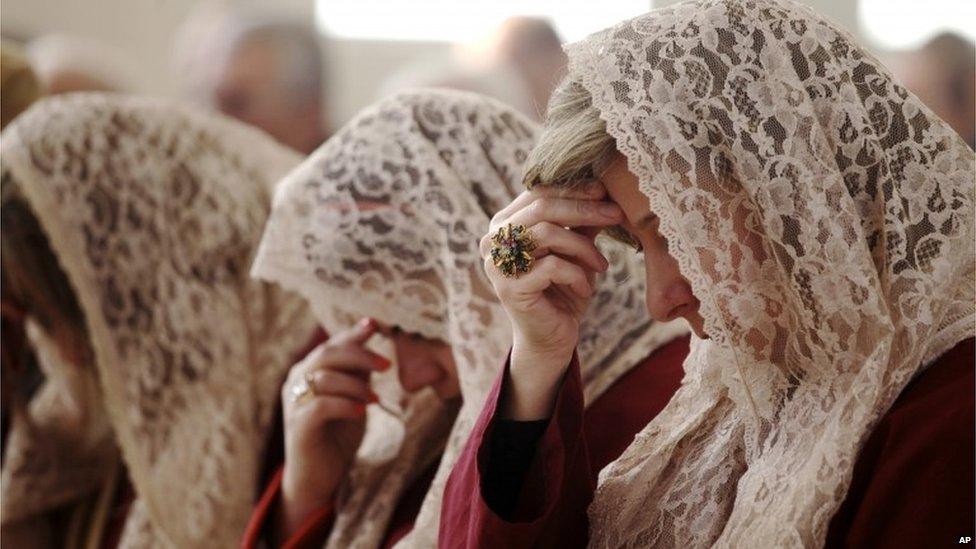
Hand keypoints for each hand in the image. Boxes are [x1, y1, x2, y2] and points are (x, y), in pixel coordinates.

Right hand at [276, 318, 389, 539]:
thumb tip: (374, 350)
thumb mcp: (353, 398)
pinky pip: (321, 405)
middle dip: (360, 355)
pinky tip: (362, 410)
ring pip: (325, 378)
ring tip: (376, 398)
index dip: (353, 333)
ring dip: (356, 385)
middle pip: (327, 354)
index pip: (332, 344)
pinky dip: (345, 404)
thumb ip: (358, 375)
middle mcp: (297, 381)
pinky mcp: (298, 425)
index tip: (374, 324)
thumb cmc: (337, 434)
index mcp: (309, 371)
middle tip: (387, 364)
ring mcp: (294, 403)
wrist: (318, 476)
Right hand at [480, 182, 622, 418]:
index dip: (572, 190)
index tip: (604, 191)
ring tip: (602, 265)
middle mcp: (493, 240)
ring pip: (547, 235)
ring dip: (583, 248)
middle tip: (615, 214)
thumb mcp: (574, 249)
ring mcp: (498, 264)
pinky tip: (586, 288)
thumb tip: (604, 187)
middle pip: (541, 209)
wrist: (551, 337)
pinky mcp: (509, 288)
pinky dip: (577, 275)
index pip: (537, 193)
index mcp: (504, 224)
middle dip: (583, 209)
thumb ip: (581, 221)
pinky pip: (552, 267)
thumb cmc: (563, 289)